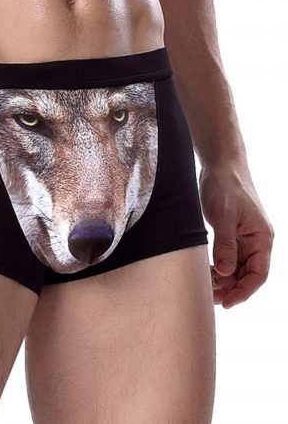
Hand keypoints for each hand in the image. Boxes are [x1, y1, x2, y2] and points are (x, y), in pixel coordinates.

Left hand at [199, 162, 273, 308]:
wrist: (220, 166)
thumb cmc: (225, 186)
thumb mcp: (224, 216)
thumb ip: (225, 244)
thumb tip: (226, 273)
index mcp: (262, 237)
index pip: (258, 273)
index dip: (244, 291)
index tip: (227, 303)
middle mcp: (256, 240)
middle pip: (247, 274)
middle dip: (231, 289)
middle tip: (210, 298)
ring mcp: (244, 237)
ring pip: (237, 268)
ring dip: (224, 281)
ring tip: (206, 289)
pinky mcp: (231, 234)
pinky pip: (228, 258)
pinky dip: (219, 268)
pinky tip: (206, 273)